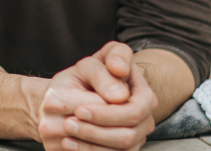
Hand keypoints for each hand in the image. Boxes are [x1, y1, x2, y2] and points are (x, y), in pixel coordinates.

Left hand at [38, 42, 154, 150]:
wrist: (70, 96)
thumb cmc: (83, 78)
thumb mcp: (87, 67)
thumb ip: (101, 73)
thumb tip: (119, 95)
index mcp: (142, 92)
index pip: (134, 109)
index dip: (107, 114)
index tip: (79, 110)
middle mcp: (144, 117)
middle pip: (128, 135)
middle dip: (95, 131)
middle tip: (68, 124)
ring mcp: (137, 136)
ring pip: (121, 150)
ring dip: (91, 144)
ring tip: (66, 134)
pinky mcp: (124, 149)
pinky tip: (69, 144)